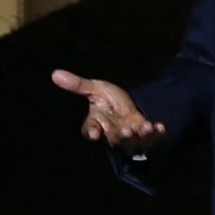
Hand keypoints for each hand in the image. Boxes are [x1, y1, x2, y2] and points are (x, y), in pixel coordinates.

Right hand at [50, 69, 164, 151]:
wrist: (128, 103)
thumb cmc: (108, 99)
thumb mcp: (95, 89)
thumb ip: (78, 85)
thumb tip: (55, 73)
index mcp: (96, 124)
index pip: (90, 130)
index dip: (92, 132)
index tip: (94, 133)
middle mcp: (111, 134)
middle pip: (114, 139)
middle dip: (120, 136)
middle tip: (125, 131)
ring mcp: (128, 136)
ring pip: (132, 141)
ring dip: (139, 136)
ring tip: (145, 128)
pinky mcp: (143, 135)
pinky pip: (150, 138)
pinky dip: (155, 133)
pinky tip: (160, 127)